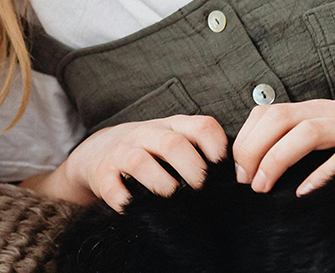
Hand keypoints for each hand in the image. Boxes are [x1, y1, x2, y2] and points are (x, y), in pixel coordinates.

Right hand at [56, 115, 227, 211]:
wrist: (97, 152)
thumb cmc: (148, 151)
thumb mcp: (172, 139)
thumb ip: (198, 150)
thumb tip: (237, 178)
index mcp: (169, 126)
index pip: (200, 125)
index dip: (217, 146)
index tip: (224, 170)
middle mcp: (144, 134)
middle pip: (172, 143)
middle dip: (193, 170)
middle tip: (201, 190)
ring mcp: (121, 153)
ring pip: (140, 162)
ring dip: (162, 184)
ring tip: (173, 199)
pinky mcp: (102, 174)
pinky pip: (113, 187)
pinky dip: (126, 201)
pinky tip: (138, 208)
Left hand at [232, 100, 334, 195]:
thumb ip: (314, 139)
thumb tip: (274, 159)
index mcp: (322, 108)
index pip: (268, 111)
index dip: (246, 137)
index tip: (238, 168)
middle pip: (277, 118)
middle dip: (252, 148)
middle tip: (245, 181)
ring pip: (304, 131)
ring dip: (276, 159)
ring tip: (263, 187)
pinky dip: (321, 172)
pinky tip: (305, 191)